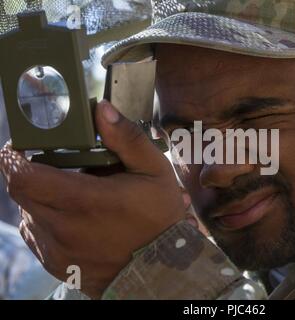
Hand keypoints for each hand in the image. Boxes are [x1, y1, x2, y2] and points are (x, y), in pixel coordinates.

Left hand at [0, 101, 185, 298]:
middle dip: (27, 172)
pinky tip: (70, 217)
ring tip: (68, 193)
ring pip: (27, 214)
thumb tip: (101, 109)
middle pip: (19, 192)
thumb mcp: (154, 171)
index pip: (22, 175)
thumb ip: (126, 138)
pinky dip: (44, 220)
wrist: (163, 268)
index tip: (22, 145)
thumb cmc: (160, 218)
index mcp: (84, 200)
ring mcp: (58, 250)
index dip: (13, 155)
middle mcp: (63, 228)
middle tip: (50, 164)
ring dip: (39, 197)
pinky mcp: (59, 265)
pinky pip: (35, 236)